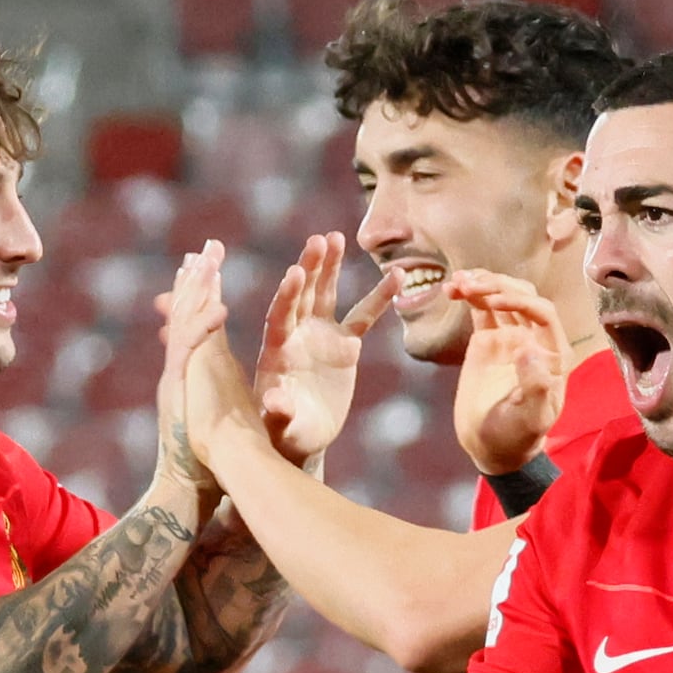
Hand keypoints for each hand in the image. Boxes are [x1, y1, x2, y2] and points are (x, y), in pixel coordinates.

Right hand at [147, 244, 234, 511]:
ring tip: (208, 259)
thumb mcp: (222, 414)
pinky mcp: (183, 389)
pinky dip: (205, 328)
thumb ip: (225, 391)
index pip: (196, 320)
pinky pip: (196, 352)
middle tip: (206, 247)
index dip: (200, 292)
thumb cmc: (209, 461)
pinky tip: (221, 306)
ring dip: (198, 290)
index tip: (205, 265)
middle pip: (189, 312)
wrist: (187, 484)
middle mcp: (184, 367)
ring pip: (188, 323)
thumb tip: (241, 376)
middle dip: (197, 278)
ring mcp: (181, 376)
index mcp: (195, 369)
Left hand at [254, 236, 383, 464]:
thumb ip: (279, 412)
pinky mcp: (344, 344)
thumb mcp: (282, 427)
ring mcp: (320, 335)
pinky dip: (379, 297)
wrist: (303, 435)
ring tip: (337, 237)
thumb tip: (276, 400)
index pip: (280, 317)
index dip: (287, 296)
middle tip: (319, 241)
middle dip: (309, 268)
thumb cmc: (286, 434)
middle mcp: (296, 335)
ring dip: (330, 267)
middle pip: (301, 295)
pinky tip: (397, 275)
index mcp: (276, 351)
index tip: (295, 272)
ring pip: (325, 294)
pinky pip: (364, 316)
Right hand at [443, 270, 571, 475]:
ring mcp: (511, 337)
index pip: (543, 313)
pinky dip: (469, 296)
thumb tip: (527, 349)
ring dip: (482, 284)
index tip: (494, 301)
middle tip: (470, 285)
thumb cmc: (517, 435)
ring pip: (501, 297)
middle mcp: (535, 339)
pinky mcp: (488, 341)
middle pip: (523, 296)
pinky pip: (481, 310)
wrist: (492, 446)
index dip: (520, 300)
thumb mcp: (531, 418)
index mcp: (553, 354)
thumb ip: (535, 386)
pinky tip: (452, 289)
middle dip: (498, 285)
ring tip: (457, 282)